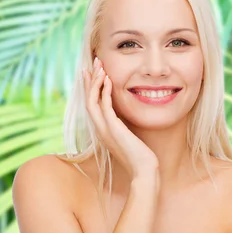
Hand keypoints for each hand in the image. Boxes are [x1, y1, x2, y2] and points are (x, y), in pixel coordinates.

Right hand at [83, 57, 158, 178]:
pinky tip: (109, 80)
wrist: (143, 170)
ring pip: (92, 100)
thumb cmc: (140, 155)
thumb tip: (126, 117)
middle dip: (90, 79)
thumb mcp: (129, 136)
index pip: (91, 103)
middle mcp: (99, 128)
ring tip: (99, 66)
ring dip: (96, 82)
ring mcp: (104, 129)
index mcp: (102, 129)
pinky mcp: (113, 129)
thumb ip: (124, 126)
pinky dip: (105, 92)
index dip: (91, 86)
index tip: (93, 72)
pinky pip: (105, 106)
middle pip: (88, 99)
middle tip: (93, 62)